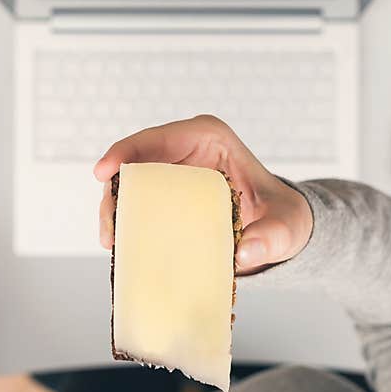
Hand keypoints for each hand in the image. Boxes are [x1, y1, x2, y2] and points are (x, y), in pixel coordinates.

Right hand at [94, 115, 312, 273]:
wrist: (278, 229)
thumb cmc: (282, 216)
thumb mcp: (286, 226)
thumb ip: (272, 236)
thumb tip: (245, 254)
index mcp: (210, 138)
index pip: (160, 138)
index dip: (125, 151)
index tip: (104, 172)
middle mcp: (186, 148)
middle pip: (135, 162)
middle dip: (114, 192)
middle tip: (109, 229)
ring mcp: (172, 170)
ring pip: (129, 184)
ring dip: (115, 211)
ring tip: (112, 243)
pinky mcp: (166, 193)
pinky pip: (137, 203)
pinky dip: (126, 222)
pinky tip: (122, 246)